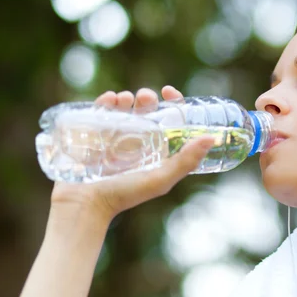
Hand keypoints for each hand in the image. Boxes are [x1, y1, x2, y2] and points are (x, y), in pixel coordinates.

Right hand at [50, 86, 213, 224]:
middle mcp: (136, 143)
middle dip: (146, 98)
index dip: (171, 102)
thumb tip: (211, 139)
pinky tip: (108, 100)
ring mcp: (112, 139)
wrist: (84, 205)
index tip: (168, 91)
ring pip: (122, 108)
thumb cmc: (124, 195)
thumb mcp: (160, 179)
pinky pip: (98, 112)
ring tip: (123, 99)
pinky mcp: (90, 136)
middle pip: (145, 111)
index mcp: (155, 151)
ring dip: (125, 97)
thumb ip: (186, 162)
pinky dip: (104, 101)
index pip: (168, 120)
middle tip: (145, 98)